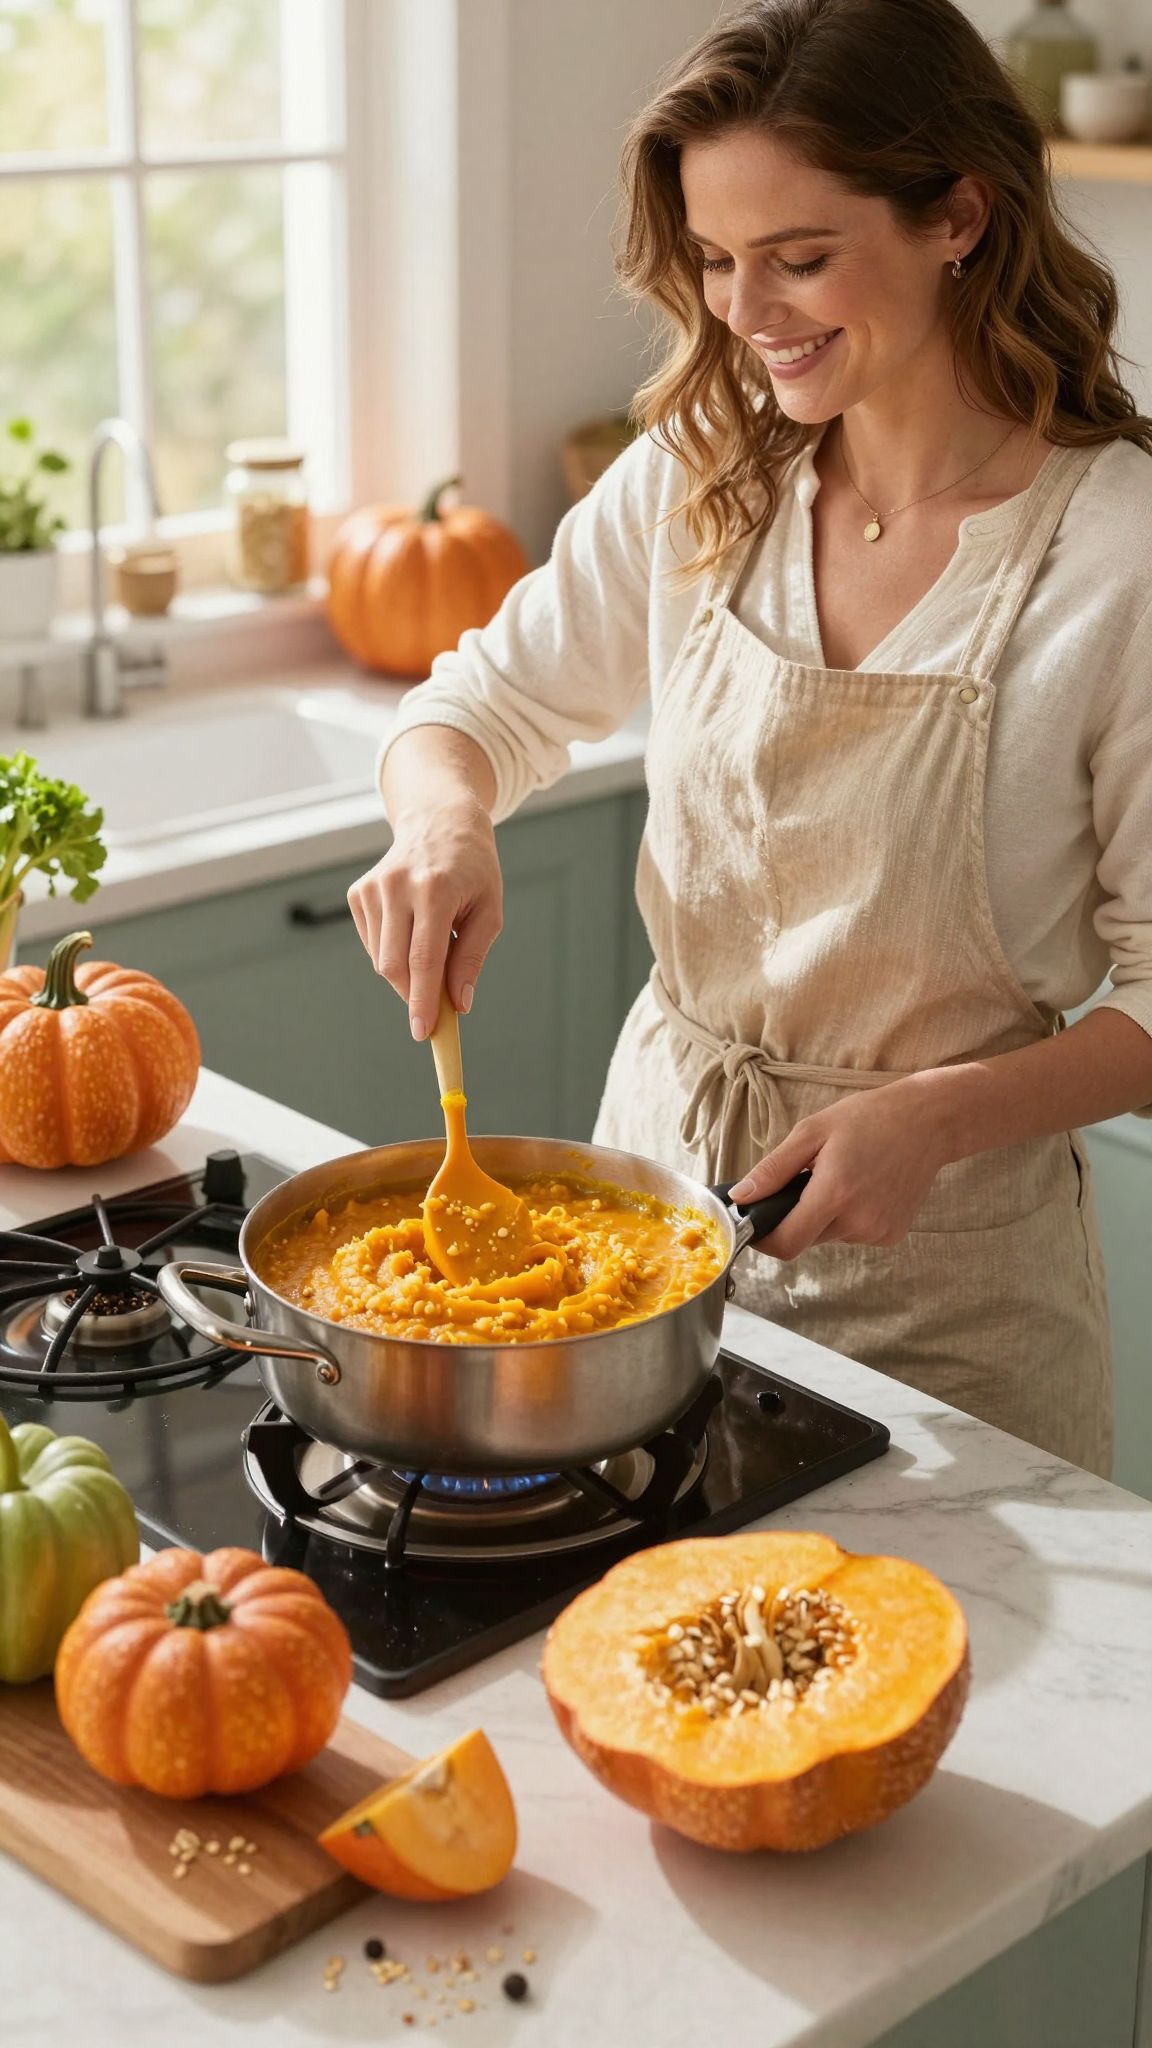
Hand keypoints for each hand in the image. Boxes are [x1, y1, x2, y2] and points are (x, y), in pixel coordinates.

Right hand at [347, 796, 502, 1039]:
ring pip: (381, 958)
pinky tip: (411, 929)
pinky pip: (373, 943)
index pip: (424, 959)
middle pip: (395, 965)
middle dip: (412, 995)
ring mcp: (373, 888)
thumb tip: (459, 1003)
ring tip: (432, 947)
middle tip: (432, 1011)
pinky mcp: (358, 893)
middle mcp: (397, 886)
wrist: (440, 822)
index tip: (422, 1032)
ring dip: (406, 972)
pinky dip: (392, 951)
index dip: (422, 1001)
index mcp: (435, 889)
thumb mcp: (489, 910)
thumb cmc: (472, 869)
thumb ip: (471, 958)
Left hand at [726, 1078, 951, 1259]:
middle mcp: (858, 1221)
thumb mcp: (812, 1132)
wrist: (929, 1121)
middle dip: (795, 1217)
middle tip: (806, 1180)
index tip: (754, 1223)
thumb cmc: (869, 1118)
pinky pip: (854, 1234)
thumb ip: (773, 1169)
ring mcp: (878, 1232)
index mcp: (834, 1194)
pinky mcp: (892, 1236)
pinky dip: (848, 1217)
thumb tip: (741, 1197)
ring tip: (842, 1177)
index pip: (786, 1244)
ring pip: (829, 1236)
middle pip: (806, 1239)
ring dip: (824, 1215)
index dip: (763, 1239)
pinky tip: (863, 1187)